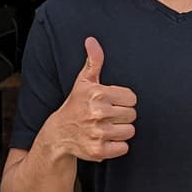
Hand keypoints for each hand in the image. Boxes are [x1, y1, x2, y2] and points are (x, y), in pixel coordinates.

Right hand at [41, 37, 136, 161]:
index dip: (123, 100)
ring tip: (106, 127)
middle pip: (132, 115)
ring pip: (130, 131)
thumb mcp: (83, 82)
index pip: (132, 98)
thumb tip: (91, 41)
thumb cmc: (75, 105)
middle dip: (122, 116)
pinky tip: (105, 140)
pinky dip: (117, 146)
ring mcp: (98, 133)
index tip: (111, 103)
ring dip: (120, 131)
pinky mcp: (99, 151)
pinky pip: (124, 147)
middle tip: (107, 116)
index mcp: (98, 94)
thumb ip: (93, 61)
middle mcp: (98, 113)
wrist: (58, 134)